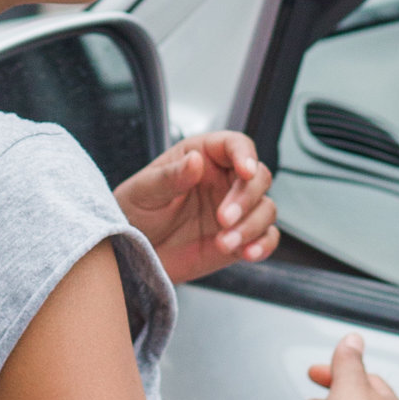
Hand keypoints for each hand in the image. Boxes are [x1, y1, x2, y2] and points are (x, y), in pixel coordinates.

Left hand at [115, 130, 276, 279]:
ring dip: (252, 226)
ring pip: (266, 209)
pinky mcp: (239, 238)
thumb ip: (170, 176)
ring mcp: (235, 210)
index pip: (235, 145)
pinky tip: (248, 253)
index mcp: (203, 157)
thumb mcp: (144, 191)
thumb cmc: (135, 212)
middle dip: (246, 198)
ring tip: (225, 242)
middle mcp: (224, 181)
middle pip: (259, 178)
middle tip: (223, 218)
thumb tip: (195, 161)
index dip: (245, 155)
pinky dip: (263, 246)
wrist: (132, 253)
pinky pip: (265, 238)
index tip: (245, 171)